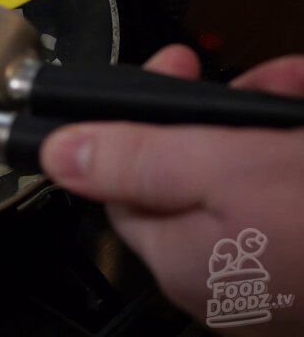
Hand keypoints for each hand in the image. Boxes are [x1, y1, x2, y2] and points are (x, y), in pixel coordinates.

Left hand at [40, 44, 303, 335]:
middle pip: (191, 170)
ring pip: (249, 171)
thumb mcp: (229, 169)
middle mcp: (221, 274)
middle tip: (267, 81)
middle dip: (226, 110)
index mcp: (182, 258)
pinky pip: (288, 186)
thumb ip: (138, 159)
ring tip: (302, 92)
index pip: (122, 179)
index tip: (173, 65)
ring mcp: (272, 269)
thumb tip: (60, 154)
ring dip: (273, 119)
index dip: (137, 117)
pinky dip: (298, 141)